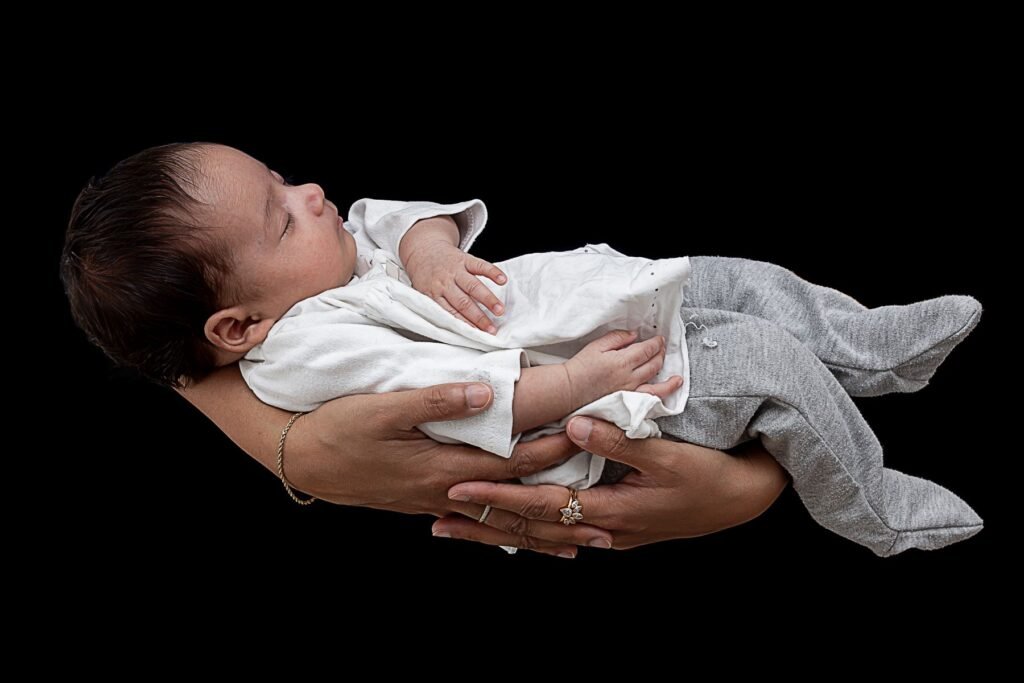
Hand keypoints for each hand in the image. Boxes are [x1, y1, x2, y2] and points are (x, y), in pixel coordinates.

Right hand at [284, 383, 613, 557]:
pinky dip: (506, 534)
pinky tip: (521, 541)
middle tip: (609, 525)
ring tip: (581, 546)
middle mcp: (447, 491)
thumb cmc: (341, 428)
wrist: (303, 458)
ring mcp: (437, 502)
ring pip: (500, 524)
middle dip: (565, 515)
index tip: (591, 446)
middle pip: (518, 506)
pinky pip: (478, 524)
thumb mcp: (385, 407)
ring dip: (543, 536)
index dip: (555, 452)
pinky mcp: (426, 503)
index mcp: (444, 466)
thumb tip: (487, 391)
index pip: (514, 461)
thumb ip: (438, 400)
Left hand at [404, 241, 506, 333]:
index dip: (465, 324)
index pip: (451, 313)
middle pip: (463, 302)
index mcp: (433, 294)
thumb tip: (454, 327)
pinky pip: (480, 265)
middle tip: (492, 328)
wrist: (423, 250)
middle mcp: (444, 282)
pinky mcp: (465, 259)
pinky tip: (503, 280)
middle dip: (479, 317)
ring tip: (500, 310)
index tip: (477, 335)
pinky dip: (492, 272)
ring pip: (473, 286)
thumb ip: (438, 307)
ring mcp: (455, 270)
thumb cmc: (426, 276)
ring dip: (488, 299)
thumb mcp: (424, 293)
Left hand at [432, 416, 788, 549]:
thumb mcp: (667, 455)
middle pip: (531, 530)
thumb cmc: (708, 476)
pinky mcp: (617, 528)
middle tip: (437, 518)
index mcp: (610, 512)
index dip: (497, 497)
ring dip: (501, 532)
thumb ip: (618, 440)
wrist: (743, 498)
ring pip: (544, 535)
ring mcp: (610, 534)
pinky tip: (515, 533)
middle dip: (484, 525)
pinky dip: (533, 532)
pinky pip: (565, 532)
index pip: (540, 506)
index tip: (457, 488)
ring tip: (460, 527)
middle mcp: (603, 530)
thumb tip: (571, 426)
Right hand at [565, 330, 683, 406]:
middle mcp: (631, 377)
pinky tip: (669, 391)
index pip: (648, 349)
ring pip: (657, 382)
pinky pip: (650, 399)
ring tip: (675, 375)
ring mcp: (631, 391)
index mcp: (623, 360)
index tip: (659, 339)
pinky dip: (663, 394)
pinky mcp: (628, 403)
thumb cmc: (580, 367)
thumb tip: (634, 335)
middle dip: (661, 354)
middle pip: (655, 363)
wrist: (569, 390)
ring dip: (667, 375)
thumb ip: (618, 338)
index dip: (656, 343)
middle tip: (662, 349)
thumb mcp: (597, 345)